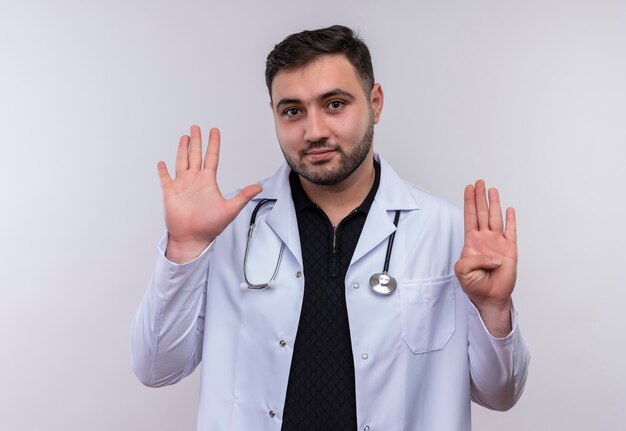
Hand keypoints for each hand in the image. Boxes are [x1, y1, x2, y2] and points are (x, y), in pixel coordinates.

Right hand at [157, 125, 261, 262]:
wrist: (193, 238)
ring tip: (184, 137)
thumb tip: (259, 187)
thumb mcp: (229, 209)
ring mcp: (182, 185)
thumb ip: (243, 196)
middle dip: (196, 141)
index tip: (214, 131)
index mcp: (208, 181)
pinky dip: (163, 170)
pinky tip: (162, 162)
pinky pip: (165, 178)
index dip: (213, 144)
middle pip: (196, 155)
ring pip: (182, 162)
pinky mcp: (170, 192)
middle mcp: (195, 180)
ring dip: (182, 150)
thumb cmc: (210, 226)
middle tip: (195, 127)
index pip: (212, 157)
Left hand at [454, 180, 516, 335]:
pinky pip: (511, 231)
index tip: (468, 188)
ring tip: (492, 190)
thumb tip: (491, 256)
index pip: (470, 217)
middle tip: (479, 182)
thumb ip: (471, 260)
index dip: (469, 202)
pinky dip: (511, 220)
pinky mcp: (510, 249)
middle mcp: (485, 239)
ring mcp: (497, 242)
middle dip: (480, 197)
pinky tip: (509, 209)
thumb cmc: (474, 285)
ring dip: (494, 204)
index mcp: (471, 242)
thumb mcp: (462, 271)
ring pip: (496, 218)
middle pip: (482, 213)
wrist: (490, 297)